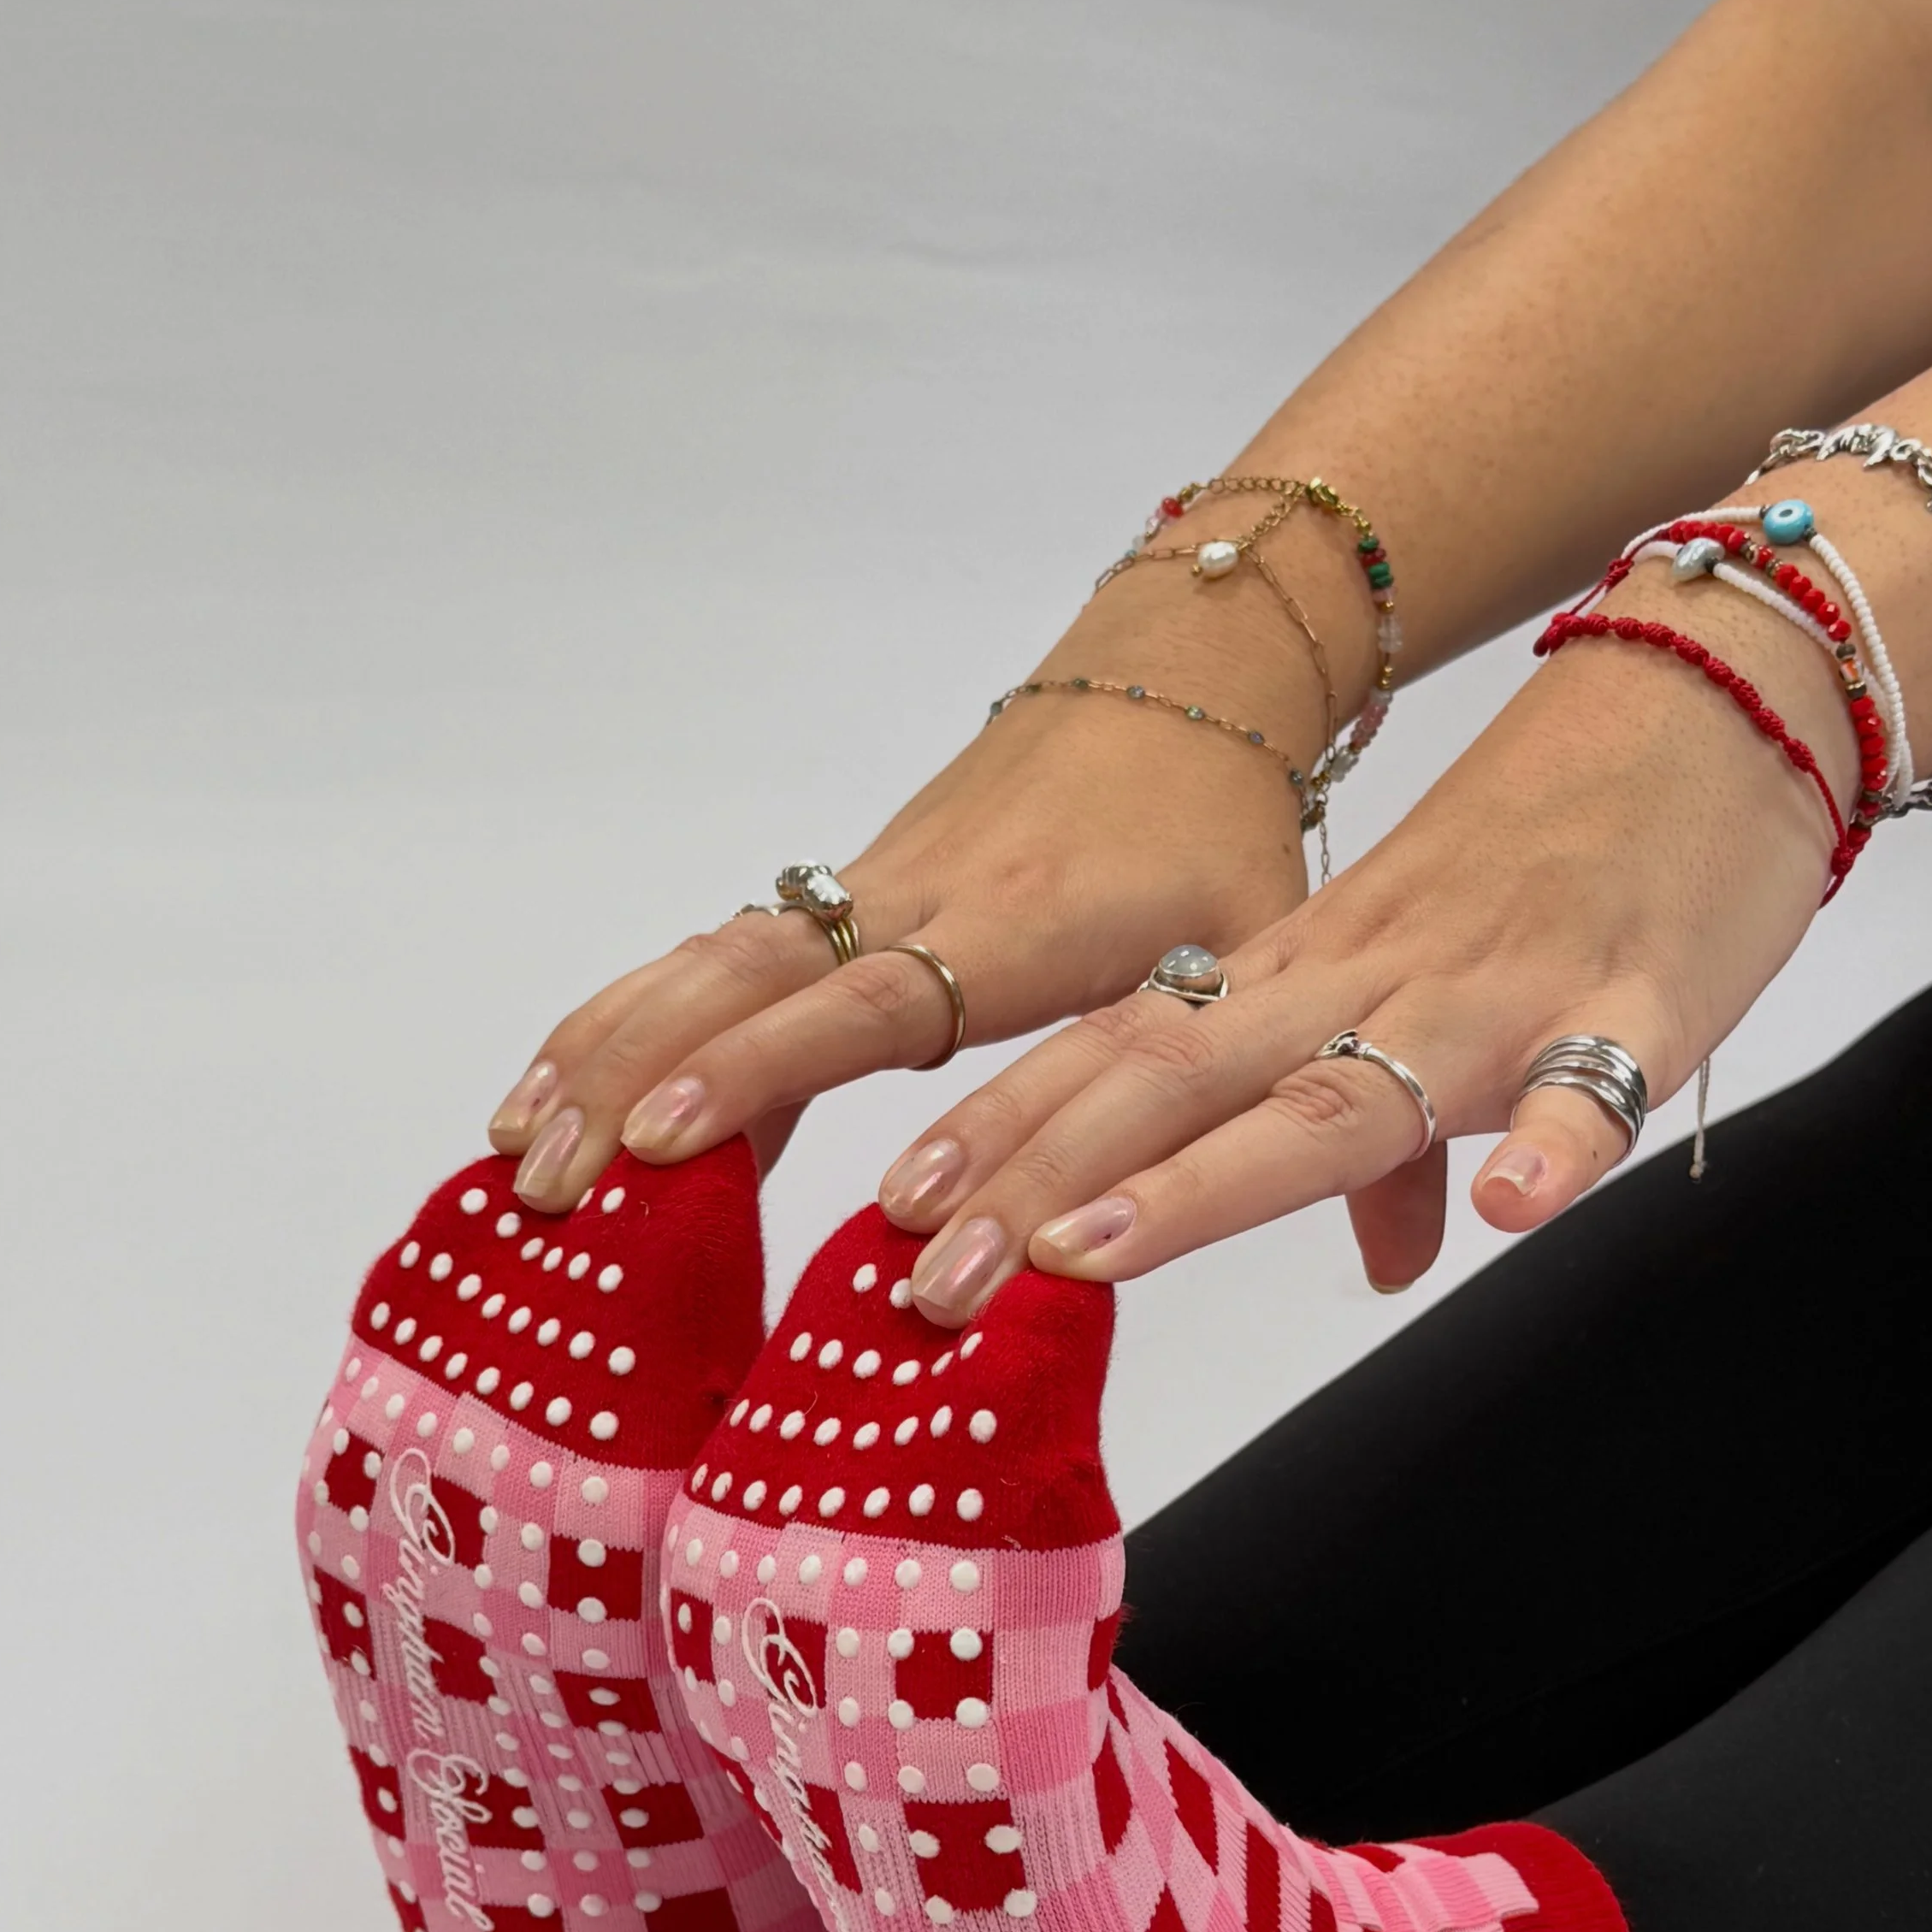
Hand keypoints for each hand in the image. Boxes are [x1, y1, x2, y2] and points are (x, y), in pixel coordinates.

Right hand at [484, 502, 1367, 1211]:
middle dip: (634, 1079)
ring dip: (604, 1051)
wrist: (1181, 667)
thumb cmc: (1228, 821)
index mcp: (1014, 927)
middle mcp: (915, 901)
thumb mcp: (1286, 949)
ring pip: (705, 964)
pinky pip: (720, 957)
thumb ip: (1360, 1116)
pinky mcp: (850, 890)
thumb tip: (1416, 1264)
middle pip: (740, 981)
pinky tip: (571, 1095)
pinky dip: (635, 1019)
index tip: (675, 1143)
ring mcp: (867, 889)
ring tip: (514, 1155)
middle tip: (546, 1181)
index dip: (770, 1071)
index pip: (871, 1002)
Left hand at [880, 581, 1857, 1324]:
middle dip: (1042, 1183)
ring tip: (1095, 1250)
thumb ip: (1338, 1088)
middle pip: (1179, 1085)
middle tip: (925, 1286)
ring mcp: (1497, 996)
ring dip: (1210, 1179)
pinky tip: (1512, 1204)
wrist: (1714, 686)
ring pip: (1340, 1096)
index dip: (1006, 1133)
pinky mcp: (1644, 1003)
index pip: (1122, 1053)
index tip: (892, 1219)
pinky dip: (1557, 1139)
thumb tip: (1362, 1250)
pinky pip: (1598, 1078)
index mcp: (1305, 975)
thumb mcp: (1409, 972)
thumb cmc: (1551, 844)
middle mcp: (1367, 984)